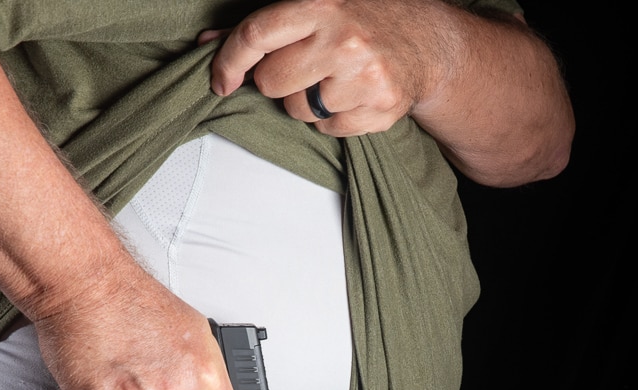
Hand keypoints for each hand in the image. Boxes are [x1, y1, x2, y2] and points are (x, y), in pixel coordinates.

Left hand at [202, 0, 572, 183]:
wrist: (429, 43)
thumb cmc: (361, 21)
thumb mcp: (314, 8)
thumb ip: (262, 28)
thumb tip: (207, 44)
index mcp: (320, 4)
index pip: (256, 36)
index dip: (229, 63)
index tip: (221, 82)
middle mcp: (342, 37)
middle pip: (271, 83)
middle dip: (281, 81)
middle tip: (307, 67)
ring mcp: (364, 75)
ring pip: (297, 111)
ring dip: (307, 102)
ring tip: (335, 79)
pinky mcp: (381, 107)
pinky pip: (327, 130)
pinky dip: (334, 119)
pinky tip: (352, 95)